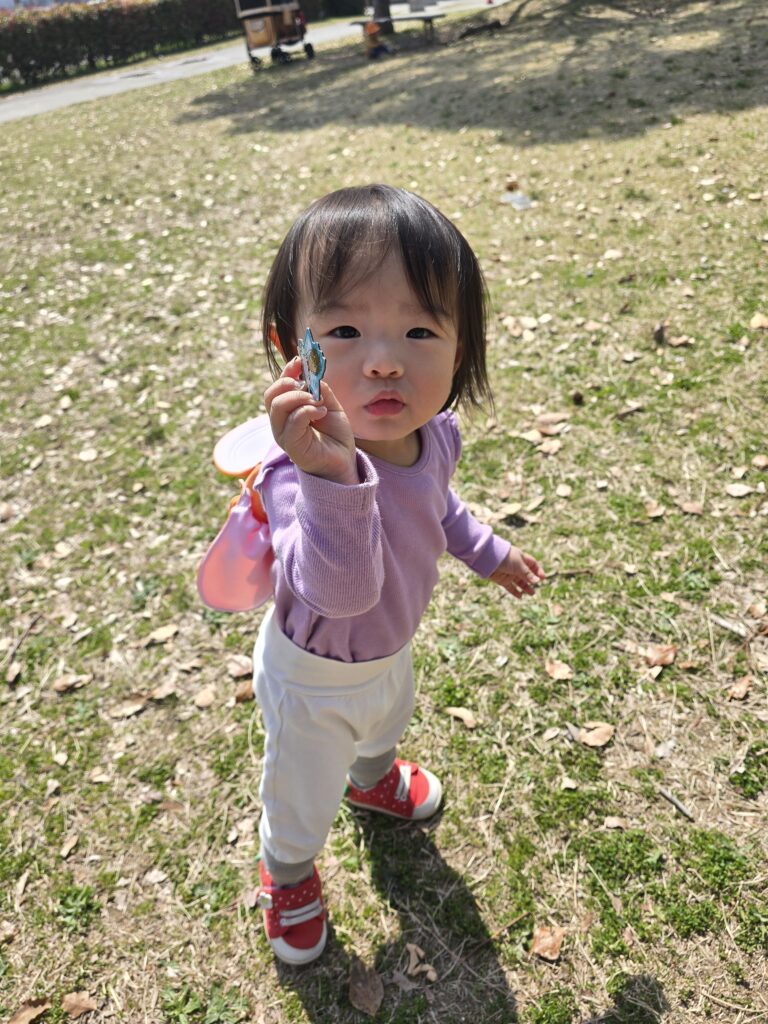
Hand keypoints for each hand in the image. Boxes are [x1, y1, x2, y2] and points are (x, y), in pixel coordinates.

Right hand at [264, 357, 357, 484]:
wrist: (343, 460)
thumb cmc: (334, 435)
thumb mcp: (329, 406)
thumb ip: (320, 390)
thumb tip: (311, 376)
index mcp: (287, 411)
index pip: (277, 388)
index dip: (286, 371)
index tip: (299, 360)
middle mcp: (280, 422)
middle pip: (270, 395)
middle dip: (288, 383)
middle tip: (307, 386)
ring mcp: (283, 434)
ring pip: (278, 406)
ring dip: (300, 397)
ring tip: (317, 402)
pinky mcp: (292, 445)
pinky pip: (293, 421)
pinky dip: (308, 410)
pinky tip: (321, 412)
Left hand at [489, 546, 544, 598]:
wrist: (488, 559)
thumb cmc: (505, 558)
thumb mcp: (519, 565)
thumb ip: (527, 574)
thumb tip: (537, 581)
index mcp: (521, 559)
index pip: (533, 564)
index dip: (538, 571)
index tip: (543, 578)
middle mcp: (516, 566)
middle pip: (527, 575)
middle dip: (532, 580)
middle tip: (537, 586)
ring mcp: (509, 574)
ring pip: (520, 582)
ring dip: (526, 587)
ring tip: (532, 593)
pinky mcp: (502, 580)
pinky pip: (510, 587)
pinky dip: (515, 592)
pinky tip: (520, 596)